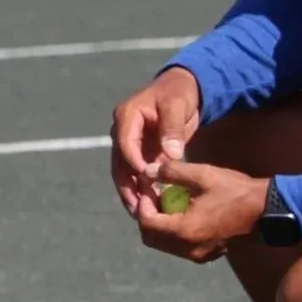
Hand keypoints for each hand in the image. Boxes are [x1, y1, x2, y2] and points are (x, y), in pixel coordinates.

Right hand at [111, 67, 202, 214]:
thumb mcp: (177, 105)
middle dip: (126, 186)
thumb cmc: (179, 92)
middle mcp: (122, 131)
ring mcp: (130, 142)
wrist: (182, 88)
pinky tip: (150, 202)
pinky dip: (142, 187)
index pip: (125, 143)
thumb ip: (173, 129)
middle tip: (135, 208)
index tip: (147, 179)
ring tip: (139, 213)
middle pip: (119, 162)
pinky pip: (137, 171)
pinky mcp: (140, 151)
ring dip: (132, 191)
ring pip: (125, 171)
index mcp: (127, 116)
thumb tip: (171, 154)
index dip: (134, 162)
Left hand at [133, 158, 268, 262]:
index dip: (142, 203)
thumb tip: (148, 171)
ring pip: (164, 244)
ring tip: (168, 201)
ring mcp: (198, 255)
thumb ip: (172, 173)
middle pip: (151, 237)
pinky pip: (179, 246)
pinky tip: (183, 211)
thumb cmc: (237, 191)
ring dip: (160, 224)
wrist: (270, 210)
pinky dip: (173, 231)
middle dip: (147, 215)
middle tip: (154, 194)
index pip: (146, 222)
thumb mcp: (203, 175)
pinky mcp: (207, 254)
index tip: (148, 186)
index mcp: (184, 231)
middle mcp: (188, 249)